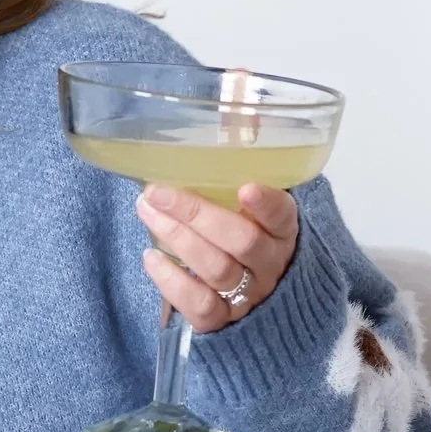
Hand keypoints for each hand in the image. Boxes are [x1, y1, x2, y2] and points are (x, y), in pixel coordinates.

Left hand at [135, 183, 298, 332]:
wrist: (252, 307)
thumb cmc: (240, 242)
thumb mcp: (247, 209)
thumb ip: (237, 170)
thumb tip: (237, 109)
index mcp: (283, 232)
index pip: (283, 216)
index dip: (267, 204)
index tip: (245, 188)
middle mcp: (270, 265)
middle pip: (242, 240)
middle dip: (197, 213)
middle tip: (159, 192)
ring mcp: (249, 296)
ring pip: (218, 269)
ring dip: (178, 238)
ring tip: (147, 212)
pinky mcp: (223, 322)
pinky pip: (200, 305)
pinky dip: (172, 282)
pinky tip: (151, 257)